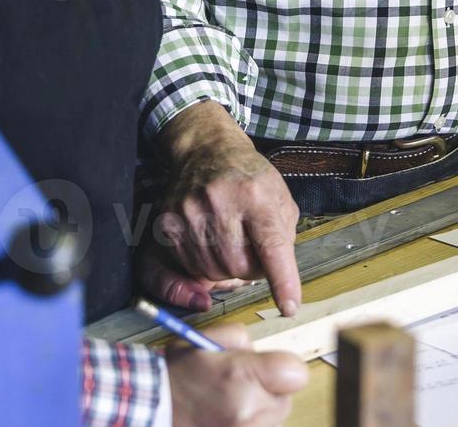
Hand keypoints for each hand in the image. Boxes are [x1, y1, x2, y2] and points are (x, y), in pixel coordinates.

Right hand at [155, 102, 303, 314]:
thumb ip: (283, 239)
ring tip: (232, 242)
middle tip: (253, 249)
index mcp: (255, 194)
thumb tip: (278, 281)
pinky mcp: (169, 223)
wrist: (206, 151)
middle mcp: (219, 202)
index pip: (271, 246)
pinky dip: (206, 264)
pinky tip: (212, 242)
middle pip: (241, 268)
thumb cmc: (249, 178)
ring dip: (228, 268)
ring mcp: (189, 213)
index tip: (289, 307)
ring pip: (214, 273)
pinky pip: (191, 267)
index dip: (282, 280)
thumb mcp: (279, 198)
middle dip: (252, 269)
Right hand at [165, 323, 308, 426]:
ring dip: (258, 411)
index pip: (296, 373)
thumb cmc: (174, 375)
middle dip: (267, 391)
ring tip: (227, 404)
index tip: (267, 369)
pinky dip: (247, 423)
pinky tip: (224, 417)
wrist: (149, 408)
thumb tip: (260, 353)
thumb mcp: (205, 340)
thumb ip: (242, 340)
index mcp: (242, 376)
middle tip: (238, 387)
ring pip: (272, 419)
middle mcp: (249, 410)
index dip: (284, 368)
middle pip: (286, 399)